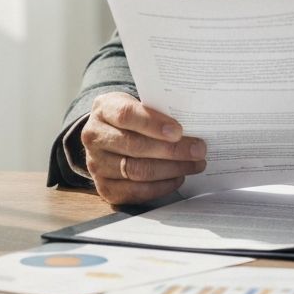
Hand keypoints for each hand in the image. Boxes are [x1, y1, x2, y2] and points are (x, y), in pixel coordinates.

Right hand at [80, 92, 206, 205]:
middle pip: (135, 146)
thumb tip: (192, 123)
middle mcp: (94, 137)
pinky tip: (178, 178)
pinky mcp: (103, 187)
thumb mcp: (138, 101)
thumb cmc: (132, 115)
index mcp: (103, 109)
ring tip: (194, 164)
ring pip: (136, 171)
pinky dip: (160, 187)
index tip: (179, 131)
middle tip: (198, 150)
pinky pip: (134, 192)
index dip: (153, 124)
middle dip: (172, 150)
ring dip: (171, 169)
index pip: (127, 115)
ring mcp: (96, 164)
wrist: (107, 133)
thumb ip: (157, 109)